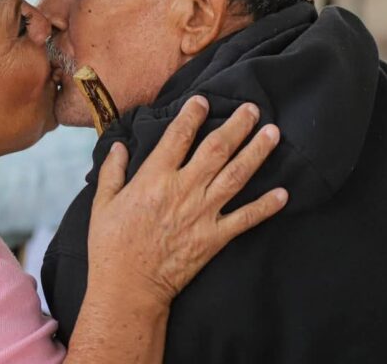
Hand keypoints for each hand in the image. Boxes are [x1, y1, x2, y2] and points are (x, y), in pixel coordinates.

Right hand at [87, 96, 288, 309]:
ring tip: (273, 134)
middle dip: (237, 125)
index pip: (178, 136)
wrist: (128, 287)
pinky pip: (246, 218)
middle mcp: (183, 190)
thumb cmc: (111, 245)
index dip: (193, 114)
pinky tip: (283, 193)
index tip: (203, 100)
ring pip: (237, 175)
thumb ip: (112, 171)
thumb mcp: (103, 203)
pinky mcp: (214, 238)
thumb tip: (120, 146)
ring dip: (257, 152)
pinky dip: (266, 206)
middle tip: (253, 109)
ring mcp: (202, 213)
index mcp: (154, 177)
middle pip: (217, 149)